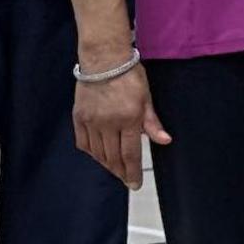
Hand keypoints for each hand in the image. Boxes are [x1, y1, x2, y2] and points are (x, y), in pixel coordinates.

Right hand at [73, 66, 169, 188]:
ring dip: (106, 164)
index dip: (132, 172)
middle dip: (120, 172)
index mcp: (128, 118)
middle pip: (113, 157)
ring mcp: (91, 121)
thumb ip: (152, 123)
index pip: (130, 154)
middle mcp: (108, 123)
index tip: (134, 184)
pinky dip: (92, 153)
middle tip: (126, 179)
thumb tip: (164, 141)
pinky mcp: (78, 117)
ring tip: (115, 169)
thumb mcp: (146, 98)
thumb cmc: (129, 76)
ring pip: (98, 153)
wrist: (103, 58)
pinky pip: (83, 143)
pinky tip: (99, 155)